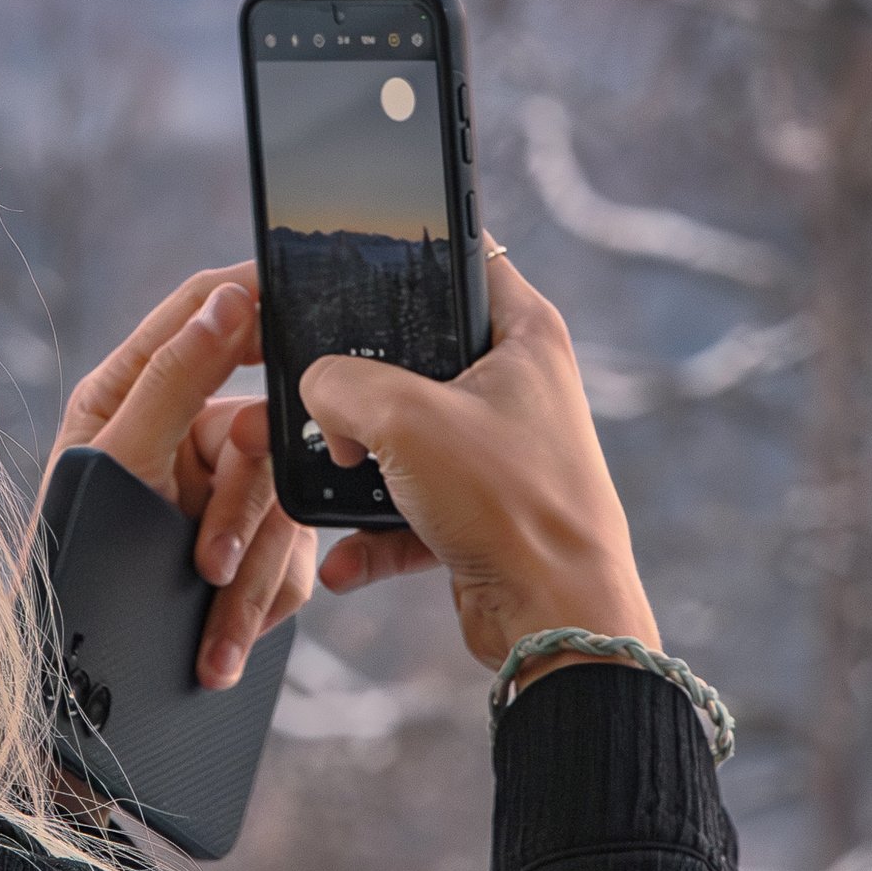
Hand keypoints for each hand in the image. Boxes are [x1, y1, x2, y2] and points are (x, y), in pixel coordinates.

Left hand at [56, 267, 320, 689]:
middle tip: (210, 568)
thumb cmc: (67, 563)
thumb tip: (231, 298)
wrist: (71, 688)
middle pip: (264, 426)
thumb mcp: (117, 466)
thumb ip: (173, 379)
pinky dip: (262, 606)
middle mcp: (185, 426)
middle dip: (241, 513)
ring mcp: (220, 485)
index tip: (305, 286)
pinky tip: (223, 651)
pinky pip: (291, 558)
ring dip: (250, 583)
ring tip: (212, 648)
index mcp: (138, 388)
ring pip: (283, 505)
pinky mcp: (246, 542)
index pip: (206, 308)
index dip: (255, 290)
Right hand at [297, 249, 662, 677]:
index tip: (349, 265)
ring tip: (333, 479)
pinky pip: (408, 507)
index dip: (407, 252)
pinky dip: (373, 533)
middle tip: (325, 400)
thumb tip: (316, 390)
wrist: (555, 618)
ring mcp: (497, 450)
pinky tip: (343, 560)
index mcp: (523, 335)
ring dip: (358, 467)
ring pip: (404, 436)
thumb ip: (340, 383)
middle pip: (414, 355)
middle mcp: (515, 385)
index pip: (463, 257)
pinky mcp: (479, 510)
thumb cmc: (509, 503)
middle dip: (359, 385)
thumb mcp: (404, 419)